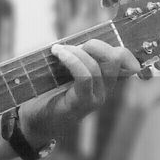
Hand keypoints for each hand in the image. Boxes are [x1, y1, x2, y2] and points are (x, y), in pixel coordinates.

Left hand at [19, 40, 140, 146]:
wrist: (35, 120)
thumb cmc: (48, 94)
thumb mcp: (66, 72)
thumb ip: (77, 59)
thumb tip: (77, 39)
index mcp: (104, 80)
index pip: (124, 59)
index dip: (115, 45)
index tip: (90, 41)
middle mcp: (105, 90)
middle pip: (115, 58)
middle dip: (94, 44)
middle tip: (71, 46)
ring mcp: (96, 98)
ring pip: (97, 66)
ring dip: (76, 51)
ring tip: (57, 50)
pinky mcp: (82, 103)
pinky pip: (84, 77)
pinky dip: (71, 61)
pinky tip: (58, 55)